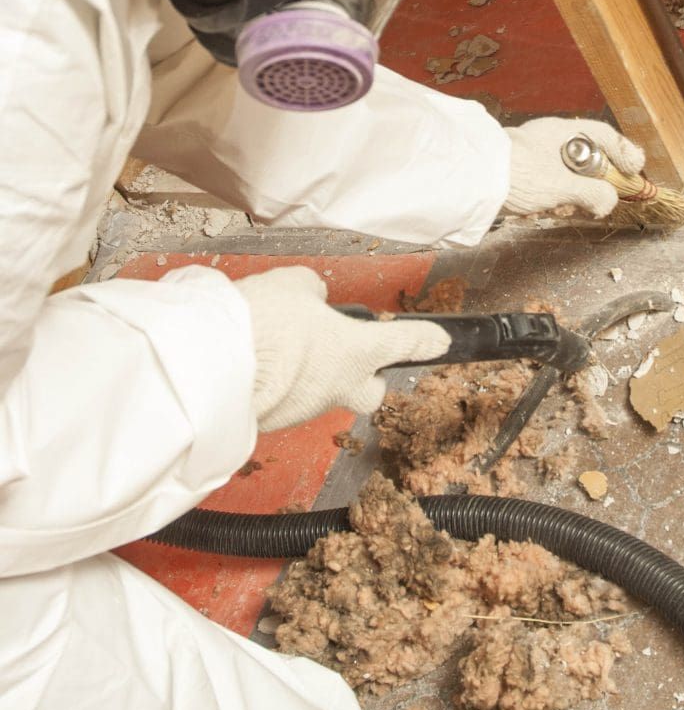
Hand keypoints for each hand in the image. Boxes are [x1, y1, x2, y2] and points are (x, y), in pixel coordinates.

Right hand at [235, 267, 450, 430]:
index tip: (441, 342)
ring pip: (322, 395)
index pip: (403, 343)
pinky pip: (286, 402)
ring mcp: (306, 409)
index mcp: (356, 349)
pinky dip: (277, 386)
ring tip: (278, 347)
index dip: (425, 340)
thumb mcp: (292, 286)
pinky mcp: (274, 423)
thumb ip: (311, 294)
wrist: (215, 367)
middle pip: (370, 393)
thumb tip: (313, 300)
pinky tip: (256, 365)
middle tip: (347, 358)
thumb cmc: (262, 321)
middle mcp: (338, 386)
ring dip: (309, 375)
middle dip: (366, 379)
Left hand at [502, 117, 644, 217]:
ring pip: (568, 178)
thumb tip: (609, 201)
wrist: (472, 183)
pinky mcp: (524, 175)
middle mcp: (551, 141)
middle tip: (598, 201)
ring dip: (570, 198)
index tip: (634, 170)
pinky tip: (542, 211)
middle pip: (587, 160)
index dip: (623, 152)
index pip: (603, 135)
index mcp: (562, 133)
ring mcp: (536, 158)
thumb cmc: (516, 175)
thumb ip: (592, 193)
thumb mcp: (562, 186)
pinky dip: (552, 202)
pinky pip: (550, 188)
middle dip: (594, 185)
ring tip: (560, 209)